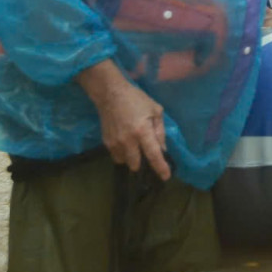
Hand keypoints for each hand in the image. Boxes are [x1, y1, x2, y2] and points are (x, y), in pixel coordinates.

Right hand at [77, 62, 170, 180]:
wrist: (111, 94)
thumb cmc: (137, 100)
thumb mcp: (156, 111)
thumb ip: (160, 131)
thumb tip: (162, 150)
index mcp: (142, 131)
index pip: (153, 155)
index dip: (161, 168)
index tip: (166, 177)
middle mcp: (128, 140)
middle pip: (136, 165)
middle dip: (143, 163)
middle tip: (146, 153)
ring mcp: (115, 143)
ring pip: (125, 162)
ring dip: (132, 158)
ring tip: (134, 145)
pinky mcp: (106, 142)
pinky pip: (116, 156)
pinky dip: (123, 154)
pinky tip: (125, 142)